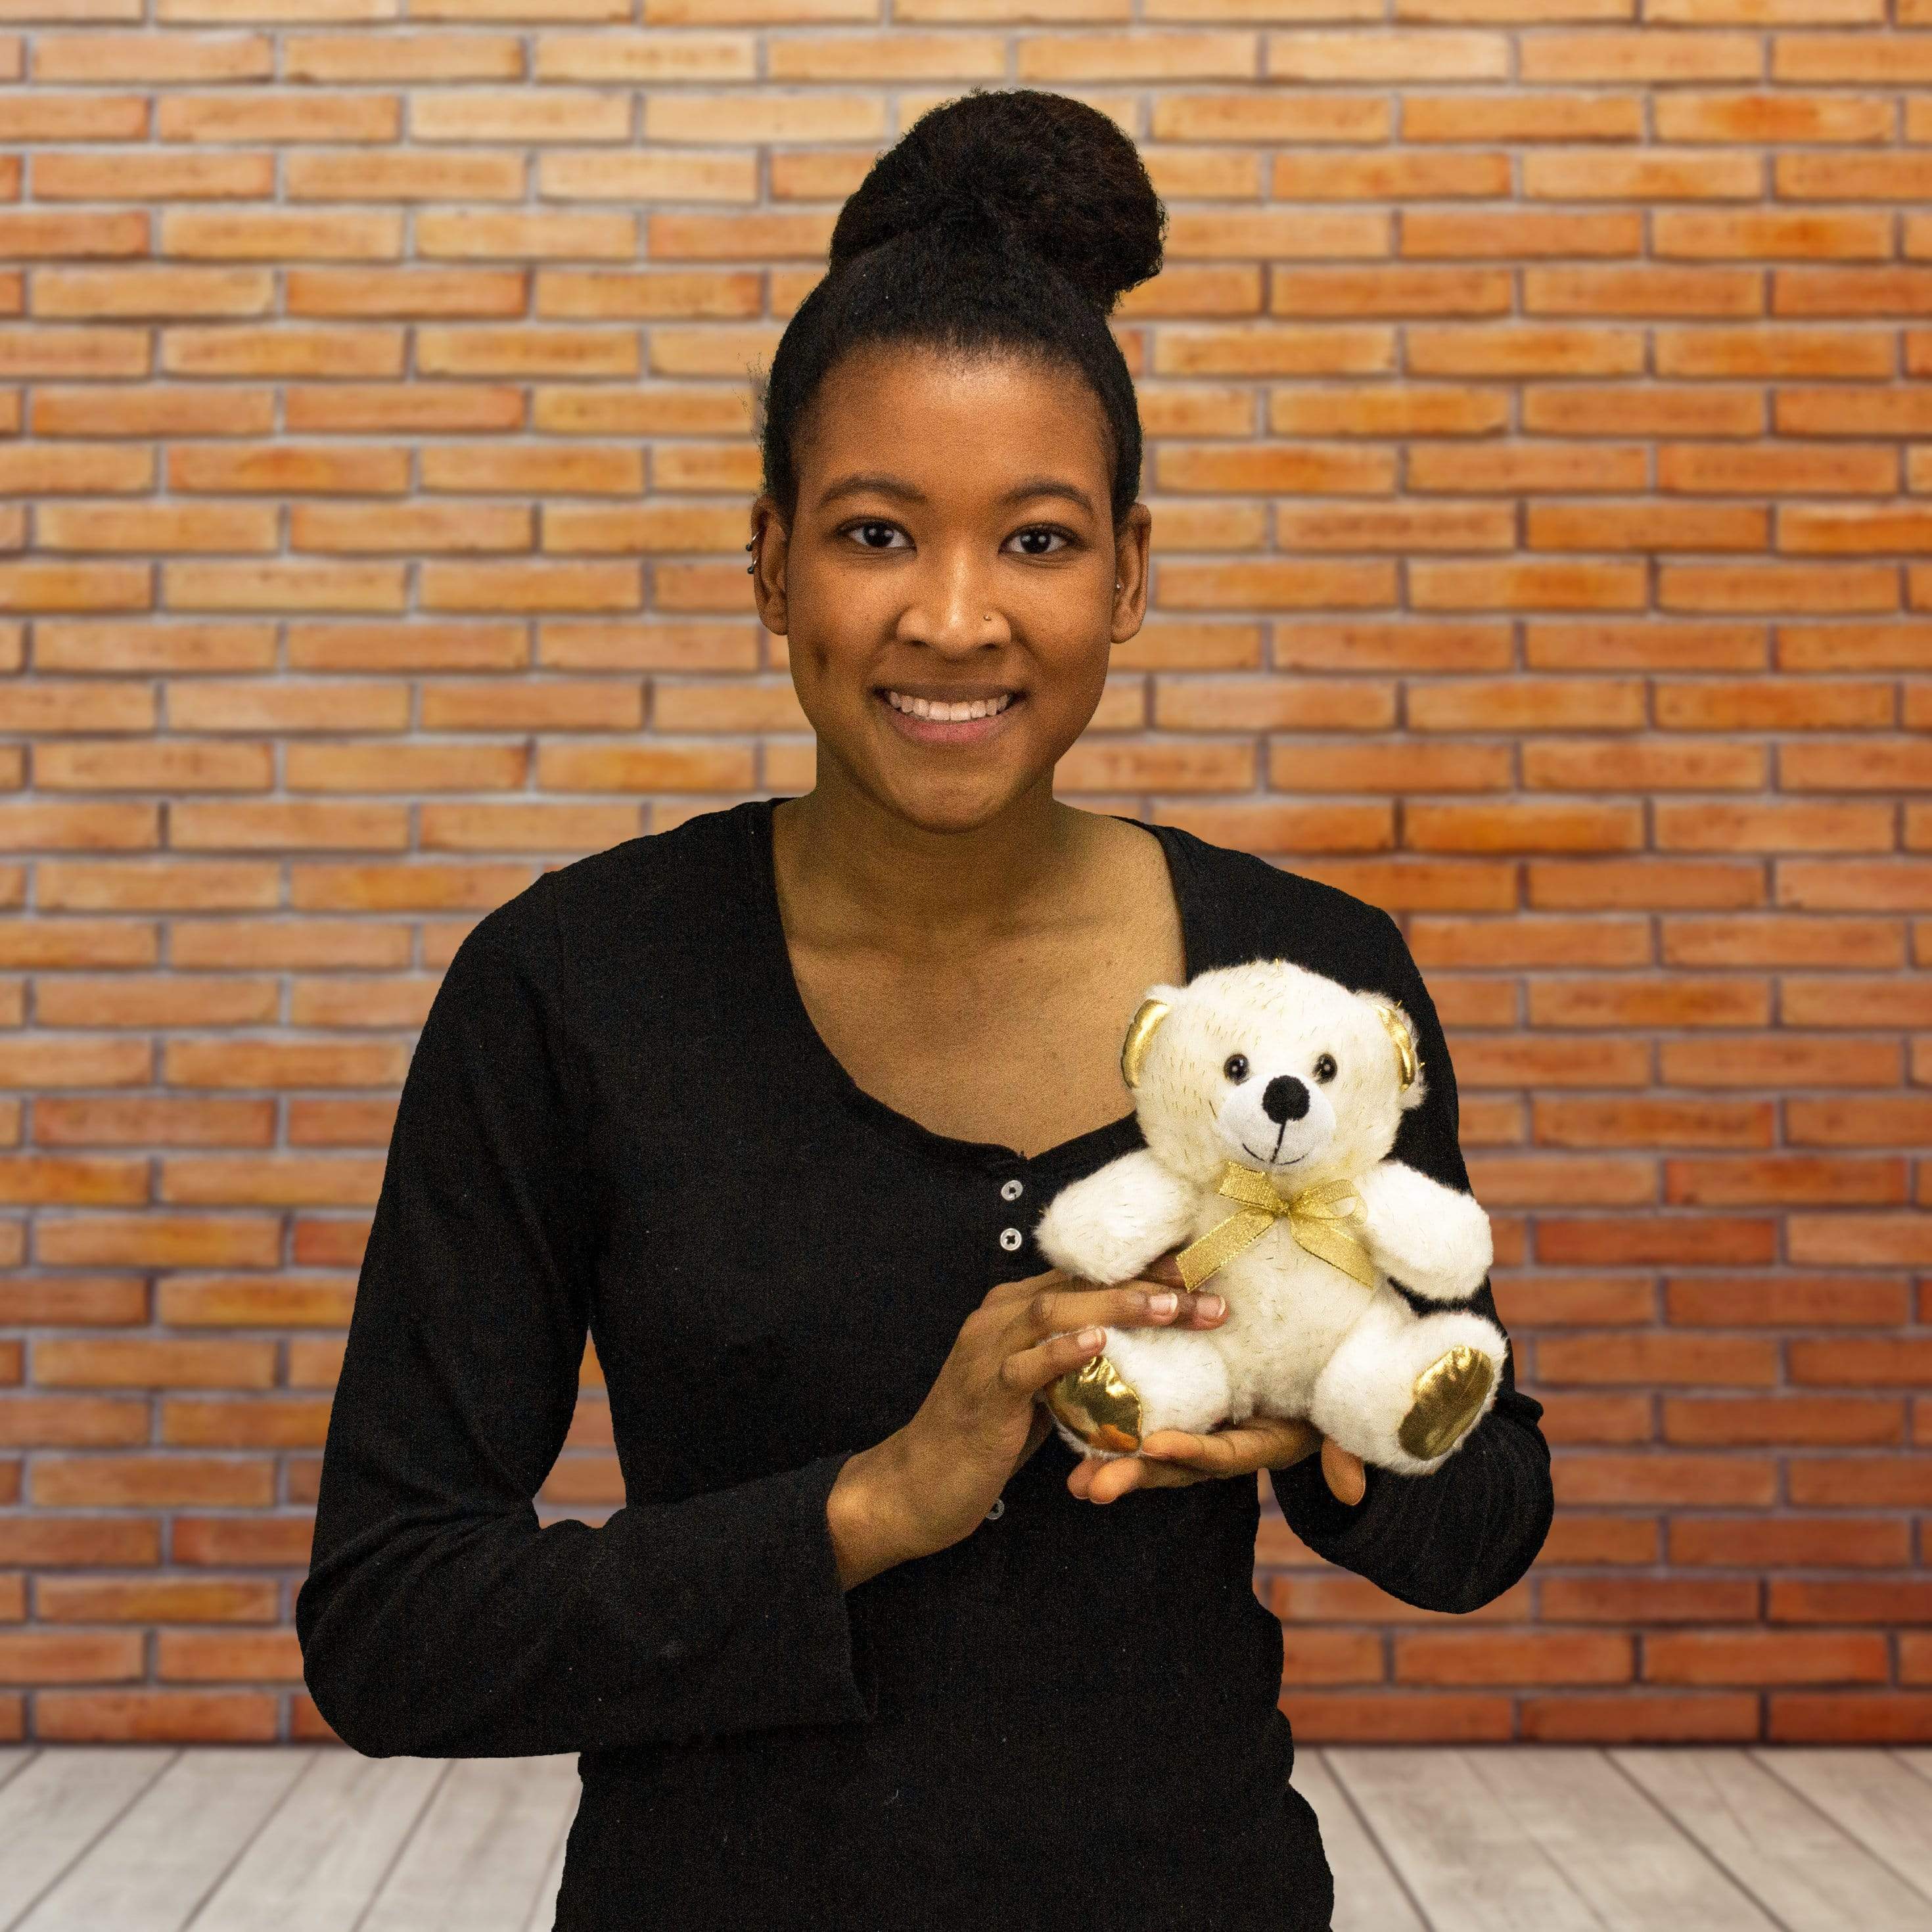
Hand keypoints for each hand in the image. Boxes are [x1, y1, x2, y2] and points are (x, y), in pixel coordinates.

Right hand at [832, 1260, 1232, 1580]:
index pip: (1085, 1275)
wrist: (915, 1486)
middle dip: (1149, 1285)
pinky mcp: (984, 1395)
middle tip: (1210, 1296)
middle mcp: (998, 1317)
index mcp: (1011, 1309)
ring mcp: (987, 1352)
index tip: (1199, 1272)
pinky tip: (1100, 1344)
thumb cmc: (980, 1438)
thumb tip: (1125, 1353)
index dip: (1143, 1269)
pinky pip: (1026, 1366)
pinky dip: (1064, 1351)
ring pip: (1056, 1310)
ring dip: (1121, 1307)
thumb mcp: (1034, 1390)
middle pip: (1080, 1284)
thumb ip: (1068, 1363)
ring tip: (1173, 1308)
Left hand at [1061, 1250, 1369, 1509]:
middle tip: (1092, 1487)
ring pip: (1148, 1453)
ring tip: (1073, 1483)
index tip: (1160, 1446)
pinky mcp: (1174, 1411)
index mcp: (1257, 1444)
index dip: (1192, 1452)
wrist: (1306, 1368)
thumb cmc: (1321, 1385)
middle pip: (1173, 1465)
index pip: (1221, 1453)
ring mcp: (1194, 1433)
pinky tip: (1068, 1430)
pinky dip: (1106, 1433)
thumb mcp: (1337, 1415)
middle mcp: (1220, 1446)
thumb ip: (1342, 1449)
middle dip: (1134, 1475)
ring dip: (1109, 1466)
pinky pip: (1139, 1424)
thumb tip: (1353, 1492)